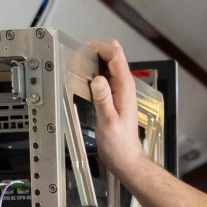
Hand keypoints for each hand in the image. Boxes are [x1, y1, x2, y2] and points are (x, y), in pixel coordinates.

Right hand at [89, 39, 145, 184]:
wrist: (125, 158)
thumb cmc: (119, 145)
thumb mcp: (108, 122)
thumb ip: (103, 99)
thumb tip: (97, 79)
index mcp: (125, 87)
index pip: (115, 54)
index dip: (99, 48)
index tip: (84, 52)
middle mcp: (124, 84)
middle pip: (113, 53)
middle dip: (97, 50)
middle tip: (81, 58)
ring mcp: (119, 89)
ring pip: (108, 63)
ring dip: (95, 60)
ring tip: (81, 68)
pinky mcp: (114, 95)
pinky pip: (105, 75)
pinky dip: (95, 72)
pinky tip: (86, 80)